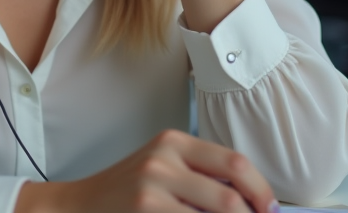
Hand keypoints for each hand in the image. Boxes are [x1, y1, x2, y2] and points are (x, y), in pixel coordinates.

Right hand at [15, 130, 278, 212]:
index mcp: (174, 141)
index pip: (235, 162)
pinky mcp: (145, 210)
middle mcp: (164, 159)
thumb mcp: (162, 168)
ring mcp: (152, 186)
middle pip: (231, 196)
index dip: (261, 190)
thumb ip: (200, 176)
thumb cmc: (126, 192)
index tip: (270, 209)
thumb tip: (251, 201)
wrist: (78, 206)